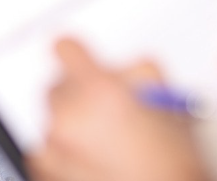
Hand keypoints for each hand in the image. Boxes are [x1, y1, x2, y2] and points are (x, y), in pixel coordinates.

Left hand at [26, 39, 210, 180]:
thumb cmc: (169, 163)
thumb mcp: (165, 101)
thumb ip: (136, 75)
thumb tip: (121, 73)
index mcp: (97, 91)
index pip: (65, 48)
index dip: (75, 51)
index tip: (78, 56)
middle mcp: (69, 116)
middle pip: (58, 85)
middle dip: (80, 92)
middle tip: (106, 109)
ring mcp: (54, 148)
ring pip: (54, 118)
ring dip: (73, 122)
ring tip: (104, 140)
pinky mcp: (46, 172)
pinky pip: (48, 150)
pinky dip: (65, 152)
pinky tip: (94, 160)